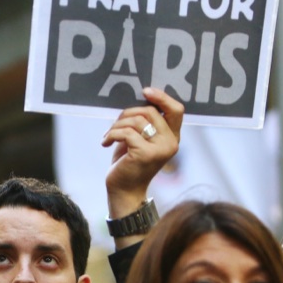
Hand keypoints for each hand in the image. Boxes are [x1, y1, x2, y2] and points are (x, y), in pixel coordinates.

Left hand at [102, 87, 182, 239]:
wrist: (123, 191)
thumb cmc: (129, 162)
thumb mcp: (139, 139)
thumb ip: (144, 121)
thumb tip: (138, 97)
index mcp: (172, 137)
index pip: (176, 110)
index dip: (162, 97)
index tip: (145, 91)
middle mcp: (171, 143)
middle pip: (150, 111)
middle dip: (127, 113)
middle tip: (115, 125)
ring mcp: (160, 149)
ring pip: (136, 121)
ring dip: (116, 125)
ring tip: (108, 136)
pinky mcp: (145, 154)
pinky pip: (125, 133)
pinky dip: (111, 135)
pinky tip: (105, 143)